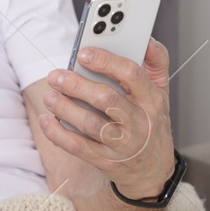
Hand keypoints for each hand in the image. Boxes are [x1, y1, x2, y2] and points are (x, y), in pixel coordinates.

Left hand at [37, 39, 174, 202]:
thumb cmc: (153, 124)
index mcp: (152, 100)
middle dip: (77, 85)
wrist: (154, 171)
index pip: (131, 74)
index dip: (106, 61)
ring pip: (90, 124)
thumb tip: (147, 39)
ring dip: (65, 108)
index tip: (83, 53)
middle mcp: (139, 122)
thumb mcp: (162, 93)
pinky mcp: (106, 161)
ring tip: (50, 95)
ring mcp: (122, 144)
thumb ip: (156, 63)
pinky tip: (47, 120)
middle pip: (106, 99)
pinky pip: (79, 147)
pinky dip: (59, 134)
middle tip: (56, 75)